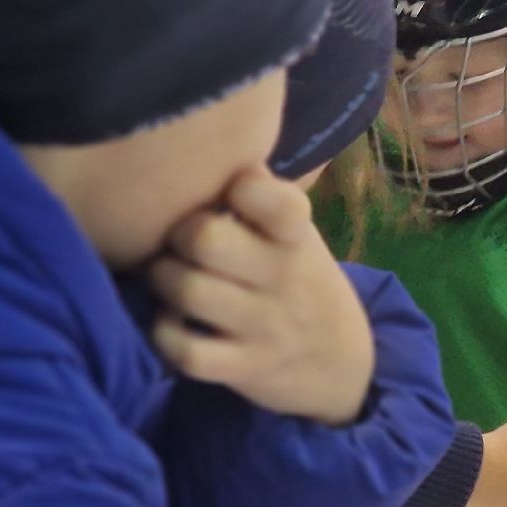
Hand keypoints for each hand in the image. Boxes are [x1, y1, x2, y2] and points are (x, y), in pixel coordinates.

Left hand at [148, 167, 373, 426]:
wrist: (344, 366)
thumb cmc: (300, 283)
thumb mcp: (297, 236)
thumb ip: (260, 195)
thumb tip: (215, 138)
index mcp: (296, 236)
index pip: (272, 198)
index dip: (239, 189)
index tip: (232, 197)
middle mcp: (284, 277)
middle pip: (205, 239)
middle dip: (176, 236)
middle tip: (178, 243)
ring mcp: (266, 326)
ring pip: (187, 291)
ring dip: (163, 281)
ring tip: (169, 280)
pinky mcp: (246, 368)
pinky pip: (188, 352)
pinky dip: (166, 335)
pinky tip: (173, 324)